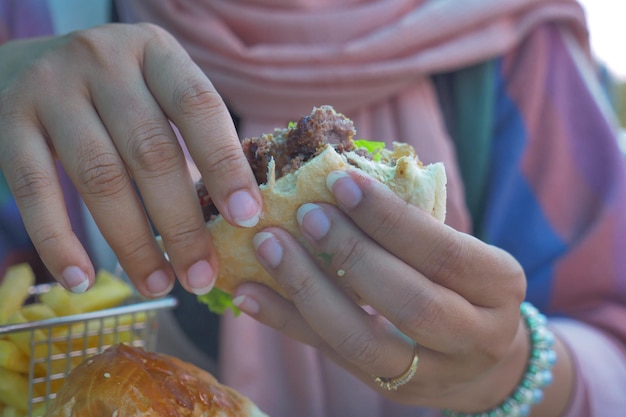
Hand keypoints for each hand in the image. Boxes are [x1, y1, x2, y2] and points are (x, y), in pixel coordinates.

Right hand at [0, 23, 261, 296]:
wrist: (21, 63)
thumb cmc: (114, 92)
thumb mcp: (156, 90)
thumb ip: (191, 138)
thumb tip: (235, 218)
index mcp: (155, 51)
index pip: (198, 106)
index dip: (225, 164)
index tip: (246, 217)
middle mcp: (103, 60)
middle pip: (151, 151)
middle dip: (182, 224)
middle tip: (202, 275)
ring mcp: (50, 88)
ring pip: (99, 177)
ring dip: (131, 242)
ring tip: (158, 284)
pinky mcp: (8, 121)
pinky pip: (34, 189)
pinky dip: (57, 241)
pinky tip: (80, 280)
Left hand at [233, 169, 530, 410]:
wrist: (490, 364)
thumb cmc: (468, 287)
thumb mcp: (465, 254)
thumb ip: (415, 229)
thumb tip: (337, 178)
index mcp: (500, 286)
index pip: (444, 252)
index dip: (388, 219)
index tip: (339, 182)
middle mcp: (477, 336)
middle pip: (409, 304)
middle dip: (350, 255)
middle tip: (304, 215)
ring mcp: (433, 375)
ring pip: (363, 344)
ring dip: (307, 292)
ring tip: (268, 246)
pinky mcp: (392, 391)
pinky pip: (331, 357)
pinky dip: (287, 322)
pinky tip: (250, 292)